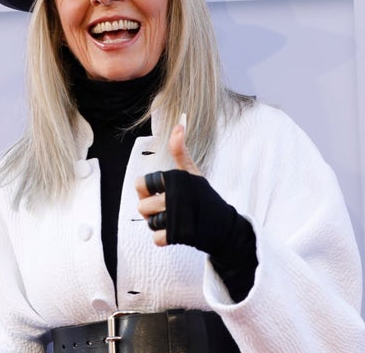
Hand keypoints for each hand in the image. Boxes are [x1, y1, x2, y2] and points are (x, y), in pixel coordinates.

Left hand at [135, 123, 201, 245]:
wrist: (225, 225)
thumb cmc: (204, 197)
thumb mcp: (192, 173)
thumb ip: (180, 151)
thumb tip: (179, 124)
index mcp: (175, 178)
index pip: (139, 183)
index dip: (146, 190)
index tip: (159, 192)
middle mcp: (176, 195)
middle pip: (142, 207)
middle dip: (152, 211)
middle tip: (167, 209)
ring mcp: (178, 215)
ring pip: (149, 223)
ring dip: (158, 224)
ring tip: (173, 219)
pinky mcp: (180, 234)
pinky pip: (157, 238)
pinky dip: (164, 238)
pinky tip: (175, 231)